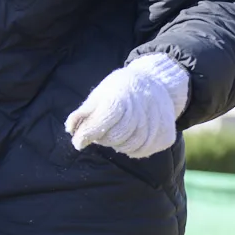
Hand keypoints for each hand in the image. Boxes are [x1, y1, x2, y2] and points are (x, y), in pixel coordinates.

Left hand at [65, 53, 189, 158]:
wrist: (156, 83)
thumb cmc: (121, 90)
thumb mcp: (101, 93)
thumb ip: (85, 111)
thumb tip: (70, 128)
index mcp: (123, 97)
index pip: (104, 120)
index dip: (89, 133)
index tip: (78, 142)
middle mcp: (142, 110)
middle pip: (115, 137)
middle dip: (103, 138)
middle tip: (101, 131)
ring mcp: (156, 124)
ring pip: (129, 147)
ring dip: (118, 143)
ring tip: (118, 130)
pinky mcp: (165, 136)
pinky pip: (143, 151)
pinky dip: (133, 148)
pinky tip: (131, 136)